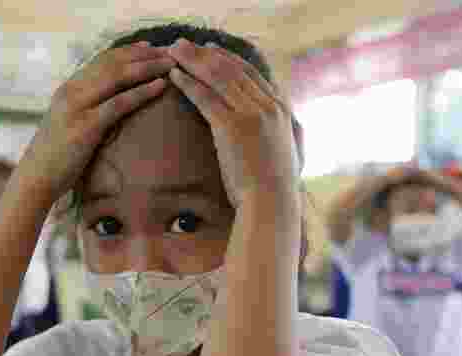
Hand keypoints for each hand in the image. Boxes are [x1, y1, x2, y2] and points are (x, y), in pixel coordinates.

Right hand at [15, 42, 174, 201]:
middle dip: (143, 55)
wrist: (35, 179)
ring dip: (147, 68)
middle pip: (112, 63)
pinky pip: (119, 103)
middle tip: (168, 52)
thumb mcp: (67, 125)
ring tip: (170, 64)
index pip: (101, 61)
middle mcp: (71, 92)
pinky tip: (160, 86)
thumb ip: (84, 110)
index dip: (128, 51)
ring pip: (118, 77)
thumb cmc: (54, 158)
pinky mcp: (86, 126)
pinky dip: (142, 92)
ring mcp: (77, 107)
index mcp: (68, 89)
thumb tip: (107, 106)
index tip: (150, 47)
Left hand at [166, 39, 298, 210]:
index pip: (252, 73)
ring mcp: (253, 114)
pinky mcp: (233, 127)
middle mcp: (269, 106)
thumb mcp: (289, 153)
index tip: (210, 50)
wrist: (271, 204)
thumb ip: (285, 133)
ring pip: (218, 77)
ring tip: (172, 52)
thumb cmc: (275, 188)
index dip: (228, 59)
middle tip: (183, 44)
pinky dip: (188, 83)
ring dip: (193, 60)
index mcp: (282, 109)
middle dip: (205, 54)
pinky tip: (173, 75)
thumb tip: (285, 128)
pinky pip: (206, 97)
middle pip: (232, 69)